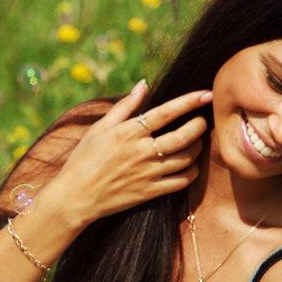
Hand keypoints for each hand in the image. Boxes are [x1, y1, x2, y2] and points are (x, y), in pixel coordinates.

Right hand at [47, 80, 210, 225]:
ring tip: (196, 142)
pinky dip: (191, 172)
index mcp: (128, 132)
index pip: (166, 112)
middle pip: (183, 136)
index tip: (206, 94)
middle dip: (199, 126)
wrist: (75, 197)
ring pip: (186, 158)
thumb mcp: (99, 128)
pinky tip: (189, 165)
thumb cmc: (84, 159)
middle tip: (202, 121)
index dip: (189, 102)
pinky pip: (180, 181)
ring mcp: (147, 173)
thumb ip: (124, 106)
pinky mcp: (150, 192)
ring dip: (197, 148)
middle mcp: (141, 152)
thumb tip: (144, 84)